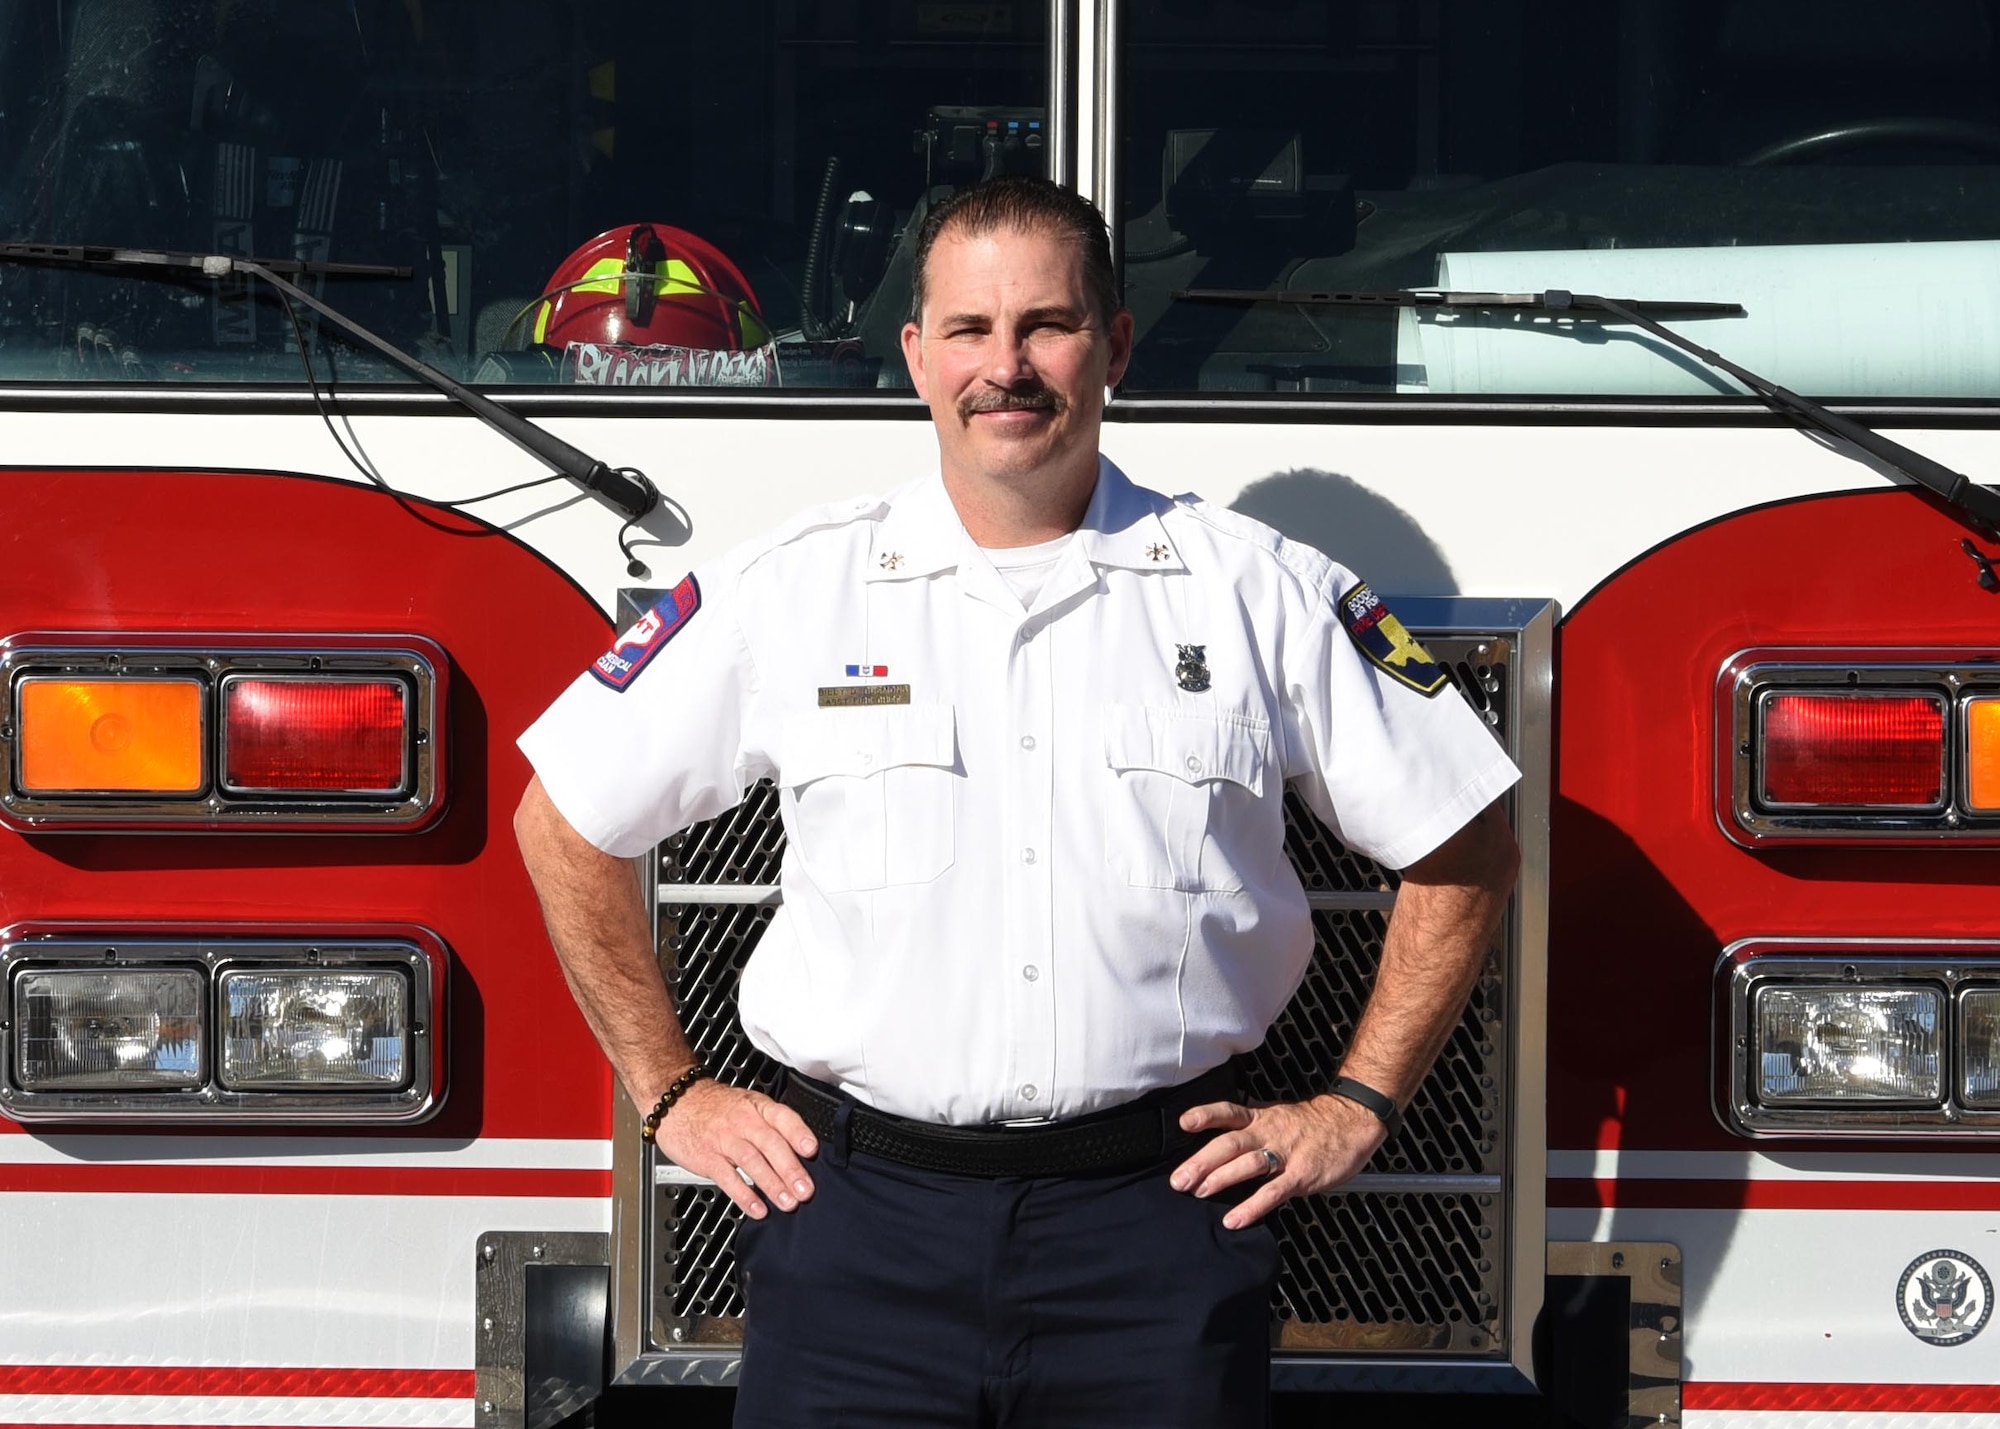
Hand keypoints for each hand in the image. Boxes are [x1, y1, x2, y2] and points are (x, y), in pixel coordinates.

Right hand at [653, 1079, 818, 1219]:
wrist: (676, 1102)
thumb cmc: (716, 1107)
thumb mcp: (747, 1104)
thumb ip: (772, 1125)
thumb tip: (801, 1152)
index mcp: (757, 1107)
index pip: (782, 1117)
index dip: (798, 1133)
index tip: (811, 1150)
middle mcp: (743, 1122)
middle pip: (770, 1144)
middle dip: (790, 1169)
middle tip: (805, 1190)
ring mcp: (724, 1140)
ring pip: (752, 1162)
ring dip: (772, 1184)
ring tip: (787, 1203)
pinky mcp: (707, 1158)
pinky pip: (728, 1178)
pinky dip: (744, 1195)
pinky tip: (757, 1208)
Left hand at [1170, 1093, 1387, 1229]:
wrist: (1352, 1121)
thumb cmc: (1312, 1124)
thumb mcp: (1277, 1116)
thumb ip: (1250, 1128)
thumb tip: (1217, 1143)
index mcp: (1261, 1118)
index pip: (1229, 1112)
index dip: (1205, 1115)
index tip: (1183, 1122)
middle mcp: (1268, 1133)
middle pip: (1230, 1143)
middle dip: (1201, 1161)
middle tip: (1179, 1180)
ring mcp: (1285, 1154)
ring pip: (1248, 1164)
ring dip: (1221, 1178)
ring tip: (1199, 1193)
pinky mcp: (1301, 1175)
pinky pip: (1273, 1192)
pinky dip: (1252, 1206)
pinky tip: (1235, 1219)